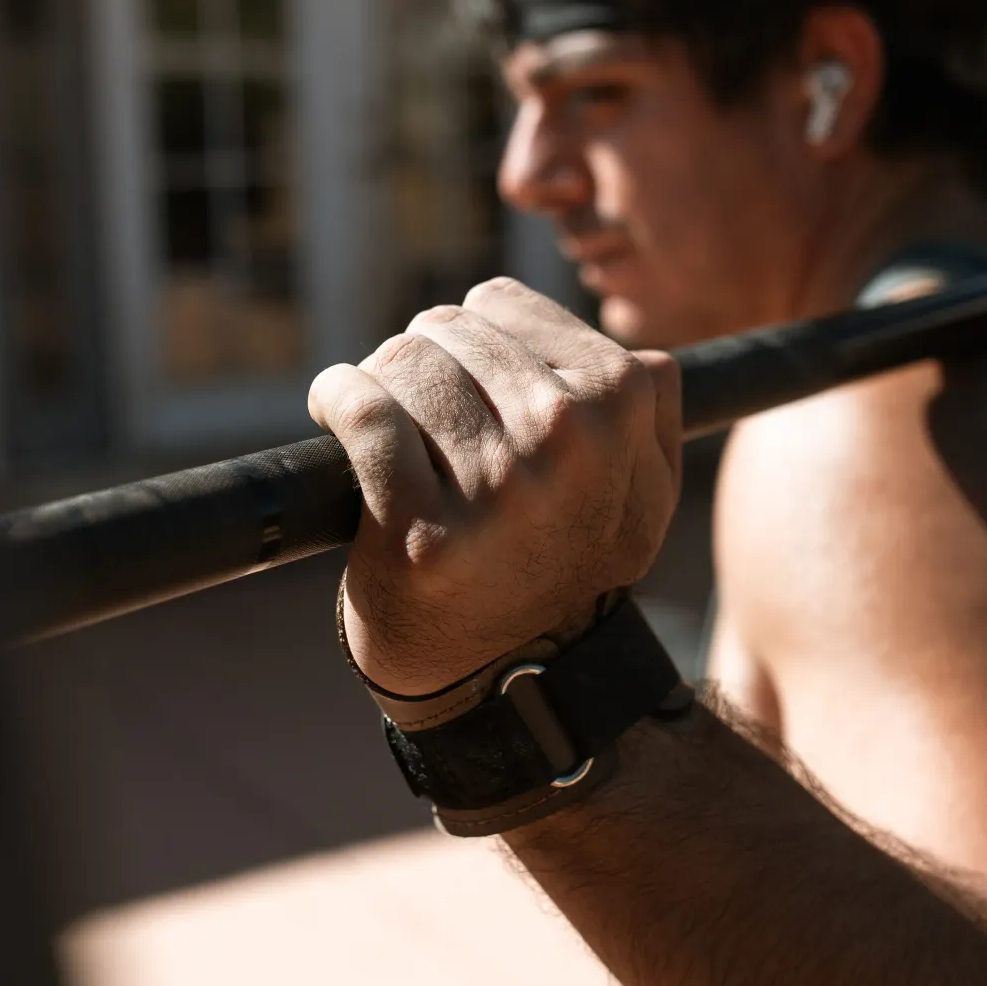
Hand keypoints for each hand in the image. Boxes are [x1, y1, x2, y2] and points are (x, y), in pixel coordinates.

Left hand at [307, 278, 681, 695]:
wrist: (509, 680)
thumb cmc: (563, 568)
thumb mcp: (645, 498)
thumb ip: (651, 415)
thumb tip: (643, 357)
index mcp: (620, 403)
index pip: (501, 305)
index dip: (471, 342)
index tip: (463, 386)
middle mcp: (566, 437)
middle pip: (445, 329)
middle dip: (422, 365)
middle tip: (422, 421)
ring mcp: (497, 487)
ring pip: (400, 363)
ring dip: (378, 385)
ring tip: (391, 435)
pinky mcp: (420, 529)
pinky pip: (361, 410)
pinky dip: (335, 400)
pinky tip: (335, 415)